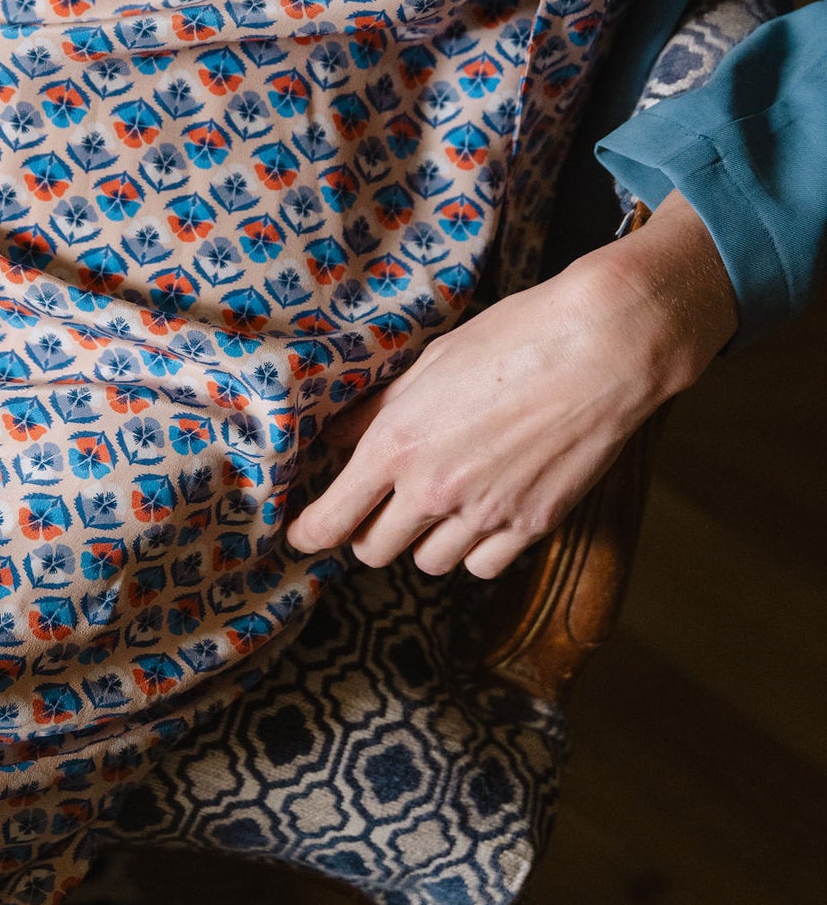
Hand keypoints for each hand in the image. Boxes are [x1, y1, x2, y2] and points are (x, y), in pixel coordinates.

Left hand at [287, 192, 739, 576]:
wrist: (602, 348)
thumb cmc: (515, 337)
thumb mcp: (430, 362)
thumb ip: (379, 408)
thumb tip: (338, 437)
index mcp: (397, 443)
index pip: (332, 518)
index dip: (310, 533)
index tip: (302, 536)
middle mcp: (433, 489)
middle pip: (374, 550)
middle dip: (369, 533)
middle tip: (380, 509)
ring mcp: (484, 514)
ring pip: (429, 563)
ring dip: (425, 541)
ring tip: (440, 504)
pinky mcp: (532, 526)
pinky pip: (483, 566)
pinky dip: (476, 550)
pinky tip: (484, 514)